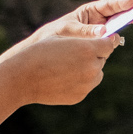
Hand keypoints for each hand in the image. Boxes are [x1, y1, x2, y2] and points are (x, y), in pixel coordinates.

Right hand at [6, 0, 132, 105]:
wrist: (23, 77)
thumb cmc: (40, 52)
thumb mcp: (63, 38)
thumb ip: (86, 39)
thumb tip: (107, 43)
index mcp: (88, 49)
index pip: (109, 44)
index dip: (105, 41)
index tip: (102, 40)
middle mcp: (92, 68)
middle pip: (103, 59)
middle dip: (94, 55)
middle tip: (76, 53)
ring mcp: (87, 84)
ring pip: (97, 73)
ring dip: (89, 69)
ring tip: (68, 66)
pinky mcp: (81, 95)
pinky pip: (87, 85)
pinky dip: (80, 81)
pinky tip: (63, 77)